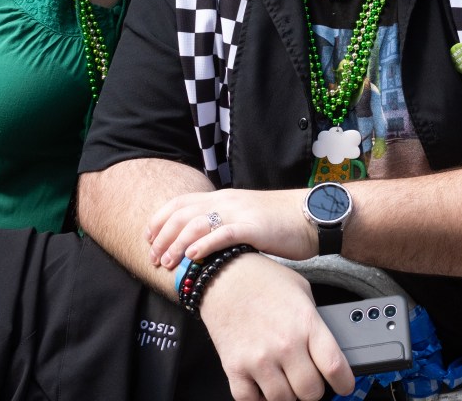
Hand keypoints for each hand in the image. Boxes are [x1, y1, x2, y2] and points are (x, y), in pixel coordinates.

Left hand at [146, 188, 315, 268]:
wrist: (313, 216)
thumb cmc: (282, 223)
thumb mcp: (246, 218)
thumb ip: (224, 225)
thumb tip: (202, 244)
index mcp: (223, 198)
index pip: (181, 203)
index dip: (159, 220)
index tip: (148, 239)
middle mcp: (227, 201)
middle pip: (182, 214)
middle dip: (162, 237)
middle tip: (153, 258)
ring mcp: (239, 213)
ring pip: (197, 224)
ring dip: (177, 244)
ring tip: (168, 262)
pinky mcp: (253, 227)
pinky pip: (223, 233)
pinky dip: (204, 244)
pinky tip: (193, 257)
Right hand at [201, 253, 353, 400]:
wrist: (223, 276)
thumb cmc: (262, 279)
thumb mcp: (302, 290)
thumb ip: (315, 321)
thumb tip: (325, 348)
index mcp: (306, 323)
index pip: (334, 366)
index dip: (344, 383)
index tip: (344, 386)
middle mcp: (285, 344)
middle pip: (310, 391)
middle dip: (314, 390)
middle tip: (309, 381)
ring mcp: (258, 359)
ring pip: (283, 400)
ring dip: (288, 395)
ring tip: (286, 381)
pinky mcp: (234, 368)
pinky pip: (249, 400)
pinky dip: (258, 399)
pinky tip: (263, 386)